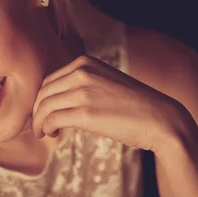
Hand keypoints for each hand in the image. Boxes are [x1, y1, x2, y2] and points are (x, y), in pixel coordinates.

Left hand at [31, 55, 188, 153]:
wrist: (160, 118)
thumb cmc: (134, 105)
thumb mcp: (106, 82)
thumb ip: (84, 83)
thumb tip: (58, 100)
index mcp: (86, 62)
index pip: (50, 79)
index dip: (42, 98)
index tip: (44, 112)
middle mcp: (82, 72)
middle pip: (43, 91)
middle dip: (37, 110)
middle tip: (40, 125)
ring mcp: (83, 91)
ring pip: (43, 106)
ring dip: (38, 122)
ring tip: (44, 133)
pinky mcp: (85, 113)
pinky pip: (52, 119)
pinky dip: (45, 128)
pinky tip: (51, 134)